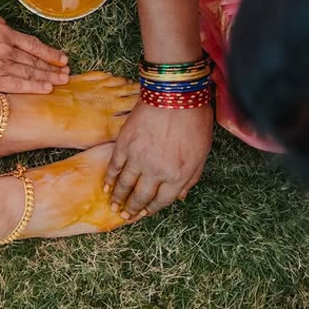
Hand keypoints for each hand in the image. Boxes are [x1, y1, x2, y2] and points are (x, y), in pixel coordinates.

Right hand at [0, 9, 69, 93]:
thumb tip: (4, 29)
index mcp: (5, 33)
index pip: (33, 45)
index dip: (49, 53)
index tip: (61, 58)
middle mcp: (7, 49)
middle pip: (35, 60)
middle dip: (53, 67)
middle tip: (67, 72)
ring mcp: (1, 65)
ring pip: (30, 72)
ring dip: (48, 77)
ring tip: (62, 81)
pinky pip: (18, 85)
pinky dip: (33, 86)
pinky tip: (46, 89)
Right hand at [103, 101, 212, 217]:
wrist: (175, 93)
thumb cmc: (194, 120)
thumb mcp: (202, 152)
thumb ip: (191, 177)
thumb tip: (180, 196)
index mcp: (178, 175)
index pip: (162, 201)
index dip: (151, 209)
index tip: (144, 213)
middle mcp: (157, 171)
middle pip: (141, 196)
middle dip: (132, 209)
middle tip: (124, 215)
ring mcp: (138, 158)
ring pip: (124, 184)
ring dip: (118, 197)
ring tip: (113, 205)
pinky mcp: (124, 144)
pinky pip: (114, 166)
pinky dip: (109, 177)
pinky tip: (106, 185)